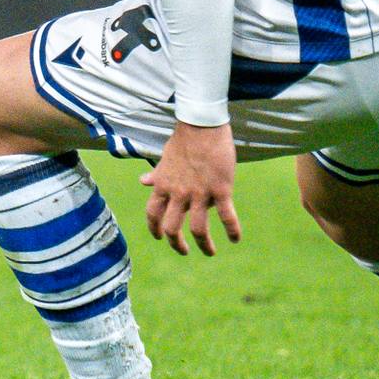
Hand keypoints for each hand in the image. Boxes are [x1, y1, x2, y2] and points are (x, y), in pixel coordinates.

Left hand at [142, 121, 241, 256]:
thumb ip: (156, 175)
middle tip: (184, 251)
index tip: (160, 238)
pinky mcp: (220, 190)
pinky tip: (235, 239)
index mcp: (163, 186)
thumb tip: (142, 181)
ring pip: (198, 229)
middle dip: (176, 244)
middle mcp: (178, 193)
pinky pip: (226, 217)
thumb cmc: (183, 141)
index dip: (154, 229)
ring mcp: (199, 193)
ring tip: (210, 252)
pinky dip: (232, 231)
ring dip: (203, 245)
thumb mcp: (164, 159)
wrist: (202, 126)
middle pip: (171, 228)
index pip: (152, 214)